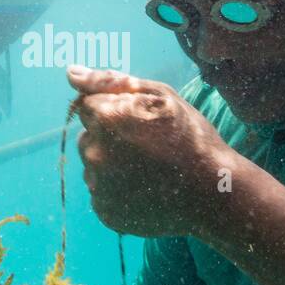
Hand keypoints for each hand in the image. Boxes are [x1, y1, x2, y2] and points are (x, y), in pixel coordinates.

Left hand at [67, 65, 234, 237]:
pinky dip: (117, 189)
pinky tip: (145, 187)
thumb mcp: (159, 96)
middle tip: (148, 146)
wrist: (212, 192)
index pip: (86, 105)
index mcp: (105, 119)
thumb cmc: (189, 137)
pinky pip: (102, 192)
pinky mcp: (105, 211)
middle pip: (88, 137)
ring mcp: (98, 186)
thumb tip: (71, 73)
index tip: (139, 121)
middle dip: (109, 137)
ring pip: (94, 165)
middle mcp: (94, 153)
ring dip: (112, 163)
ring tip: (148, 169)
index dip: (113, 110)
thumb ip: (109, 82)